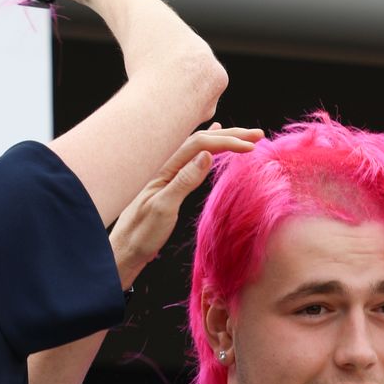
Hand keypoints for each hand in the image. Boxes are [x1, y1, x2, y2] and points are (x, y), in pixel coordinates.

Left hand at [111, 126, 262, 286]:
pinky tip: (212, 139)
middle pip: (201, 139)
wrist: (124, 249)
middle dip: (231, 135)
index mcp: (164, 167)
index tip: (251, 147)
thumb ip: (184, 181)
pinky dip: (206, 145)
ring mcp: (166, 170)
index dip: (227, 143)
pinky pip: (190, 154)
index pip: (200, 144)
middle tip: (258, 135)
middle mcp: (164, 163)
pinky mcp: (168, 179)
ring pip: (197, 146)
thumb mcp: (164, 208)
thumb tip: (207, 155)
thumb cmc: (141, 233)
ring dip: (222, 139)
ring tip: (244, 135)